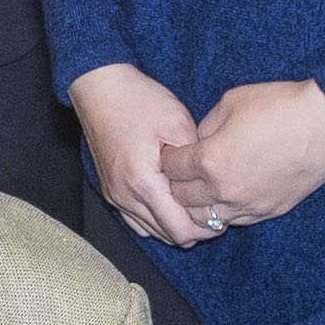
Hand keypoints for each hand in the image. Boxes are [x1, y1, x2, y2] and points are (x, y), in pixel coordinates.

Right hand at [73, 65, 209, 248]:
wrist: (101, 89)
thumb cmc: (139, 101)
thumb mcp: (178, 123)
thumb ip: (195, 161)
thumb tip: (210, 186)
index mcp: (143, 183)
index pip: (179, 231)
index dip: (206, 230)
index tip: (223, 217)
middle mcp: (125, 196)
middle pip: (166, 236)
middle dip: (193, 230)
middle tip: (214, 212)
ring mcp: (114, 195)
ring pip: (151, 231)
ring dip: (174, 225)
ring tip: (195, 207)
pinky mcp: (110, 190)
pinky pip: (136, 220)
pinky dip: (156, 220)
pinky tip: (171, 204)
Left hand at [162, 79, 324, 233]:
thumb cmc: (280, 106)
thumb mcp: (231, 102)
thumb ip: (206, 125)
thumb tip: (197, 141)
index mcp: (210, 161)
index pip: (171, 170)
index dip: (168, 159)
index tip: (171, 153)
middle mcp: (225, 190)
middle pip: (183, 199)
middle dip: (177, 184)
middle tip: (181, 172)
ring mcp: (249, 205)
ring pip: (206, 219)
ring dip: (199, 204)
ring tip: (202, 188)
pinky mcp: (271, 211)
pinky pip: (237, 221)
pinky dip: (226, 211)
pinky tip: (229, 196)